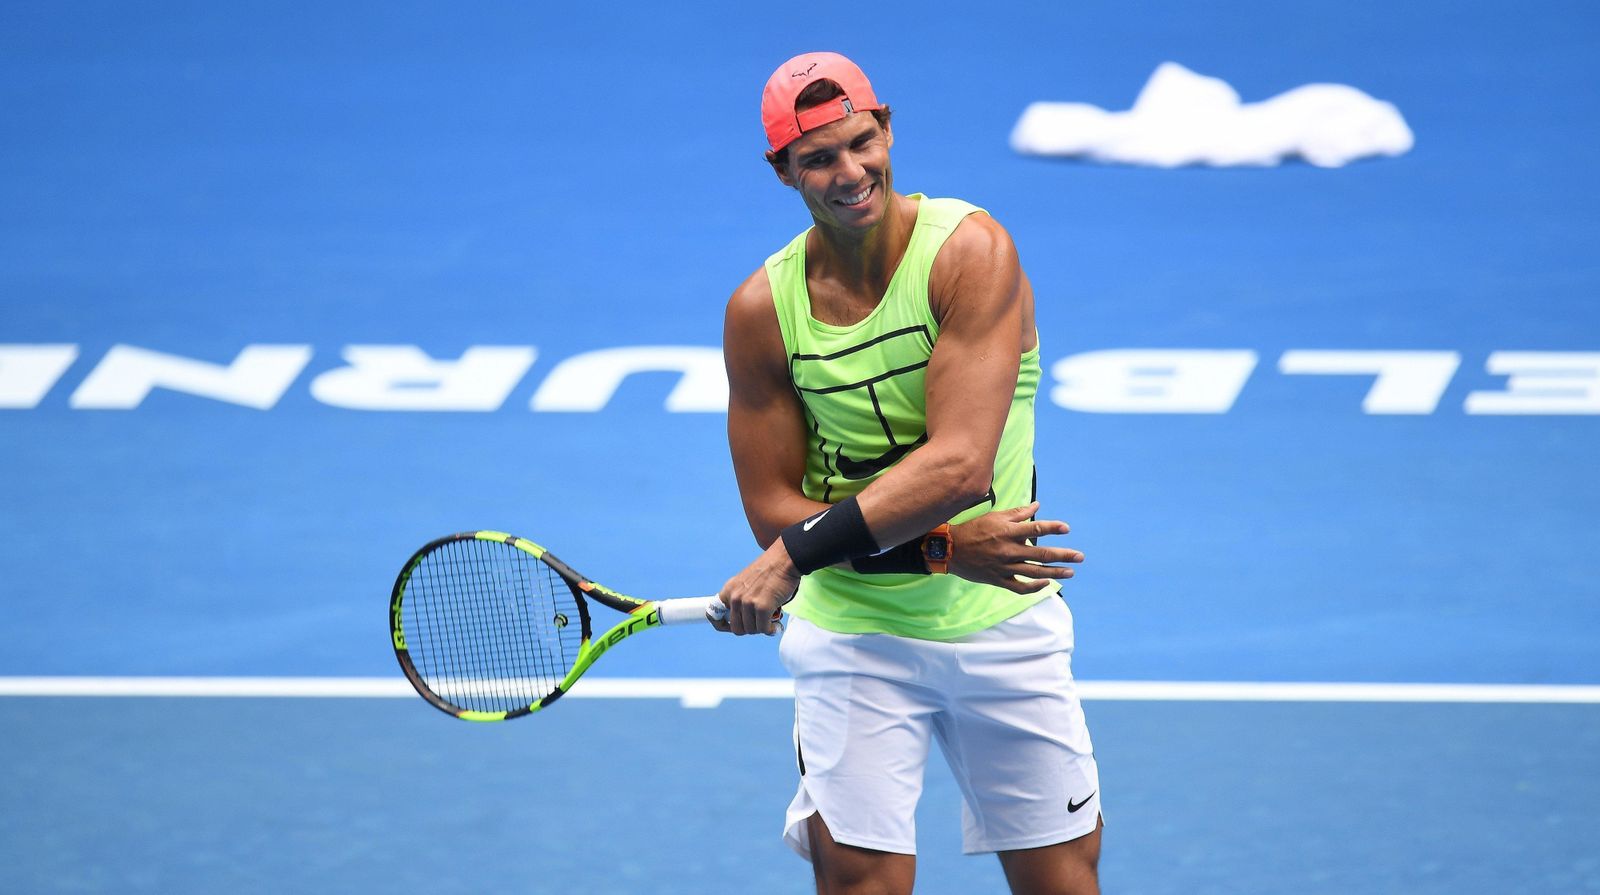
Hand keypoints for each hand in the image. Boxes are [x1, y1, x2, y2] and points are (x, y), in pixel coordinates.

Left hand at [713, 539, 800, 634]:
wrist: (784, 560)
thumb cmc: (770, 571)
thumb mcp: (745, 581)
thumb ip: (740, 597)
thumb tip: (743, 618)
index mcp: (729, 590)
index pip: (713, 614)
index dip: (721, 625)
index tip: (730, 627)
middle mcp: (735, 597)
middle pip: (736, 628)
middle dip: (749, 628)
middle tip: (759, 622)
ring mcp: (748, 603)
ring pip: (751, 630)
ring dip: (761, 628)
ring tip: (770, 620)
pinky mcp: (762, 608)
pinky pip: (763, 629)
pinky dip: (770, 630)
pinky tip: (775, 626)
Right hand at [949, 502, 1083, 593]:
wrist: (949, 549)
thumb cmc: (973, 529)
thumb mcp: (995, 516)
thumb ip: (1018, 513)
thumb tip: (1038, 506)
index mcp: (1008, 532)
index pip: (1036, 529)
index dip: (1053, 528)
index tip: (1066, 529)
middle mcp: (1008, 550)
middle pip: (1042, 554)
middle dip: (1064, 556)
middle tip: (1080, 557)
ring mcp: (1004, 566)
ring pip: (1035, 572)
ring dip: (1055, 573)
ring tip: (1071, 572)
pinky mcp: (998, 579)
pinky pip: (1020, 587)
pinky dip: (1034, 586)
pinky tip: (1045, 583)